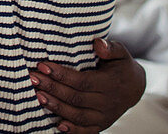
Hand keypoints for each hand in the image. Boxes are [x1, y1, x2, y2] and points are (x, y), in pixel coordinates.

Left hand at [30, 38, 145, 132]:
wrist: (135, 88)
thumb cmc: (121, 66)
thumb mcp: (120, 53)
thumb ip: (110, 47)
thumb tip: (97, 43)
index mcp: (109, 84)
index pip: (81, 81)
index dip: (61, 74)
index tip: (42, 65)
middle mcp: (106, 103)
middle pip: (75, 98)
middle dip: (51, 88)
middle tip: (32, 78)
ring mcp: (103, 116)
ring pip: (77, 115)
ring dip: (56, 107)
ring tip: (37, 96)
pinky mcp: (101, 125)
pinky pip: (86, 131)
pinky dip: (72, 130)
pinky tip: (57, 125)